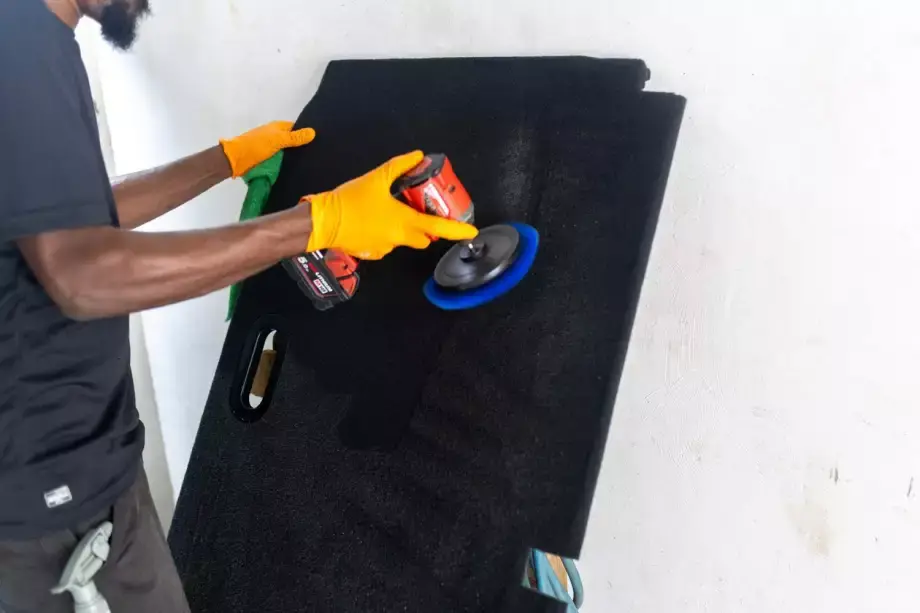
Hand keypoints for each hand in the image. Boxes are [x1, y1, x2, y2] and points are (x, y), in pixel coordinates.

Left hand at [220, 121, 315, 177]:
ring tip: (314, 163)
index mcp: (277, 127)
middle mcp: (275, 136)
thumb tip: (313, 132)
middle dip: (303, 146)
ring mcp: (272, 148)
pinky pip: (283, 160)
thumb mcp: (278, 140)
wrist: (236, 160)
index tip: (320, 140)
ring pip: (288, 152)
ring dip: (297, 157)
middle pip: (293, 140)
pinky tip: (300, 169)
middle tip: (320, 154)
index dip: (306, 132)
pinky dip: (289, 163)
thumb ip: (295, 137)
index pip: (296, 128)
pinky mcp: (269, 160)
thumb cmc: (256, 146)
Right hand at [305, 151, 478, 259]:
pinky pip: (386, 244)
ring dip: (404, 230)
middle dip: (427, 229)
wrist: (322, 222)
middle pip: (424, 239)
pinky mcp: (372, 253)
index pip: (438, 228)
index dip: (457, 231)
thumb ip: (399, 166)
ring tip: (391, 212)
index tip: (470, 233)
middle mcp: (399, 239)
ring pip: (404, 241)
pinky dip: (386, 234)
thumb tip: (417, 155)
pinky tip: (374, 222)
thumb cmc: (350, 201)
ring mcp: (385, 248)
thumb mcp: (376, 178)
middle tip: (423, 212)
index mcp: (404, 222)